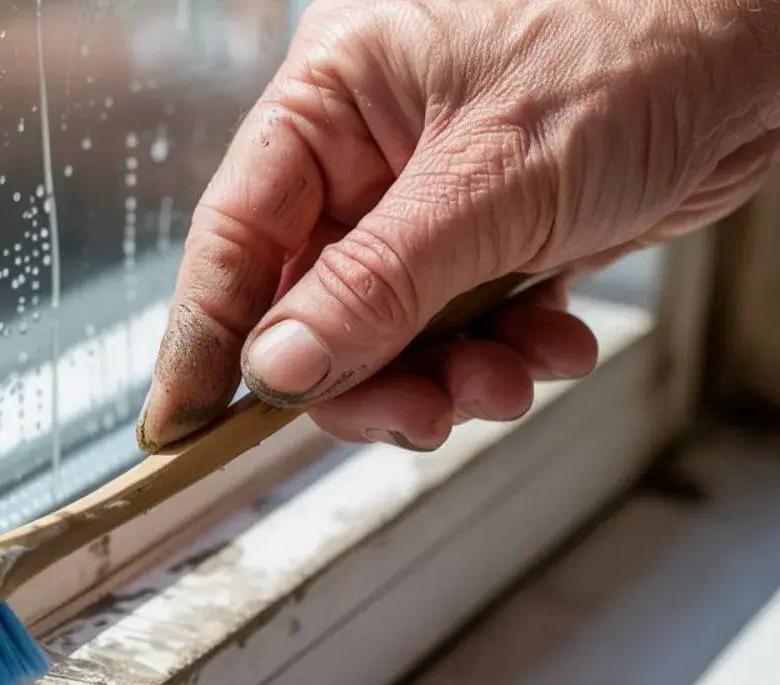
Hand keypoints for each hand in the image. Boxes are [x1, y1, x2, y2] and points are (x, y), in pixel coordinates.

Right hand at [138, 0, 779, 450]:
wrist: (766, 34)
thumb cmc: (637, 41)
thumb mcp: (490, 180)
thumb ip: (375, 283)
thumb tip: (279, 368)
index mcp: (331, 100)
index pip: (235, 235)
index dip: (203, 340)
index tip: (180, 428)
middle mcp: (368, 152)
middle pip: (311, 302)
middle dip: (365, 375)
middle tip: (414, 416)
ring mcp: (431, 196)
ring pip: (388, 329)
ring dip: (444, 376)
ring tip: (507, 378)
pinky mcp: (492, 233)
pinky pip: (460, 325)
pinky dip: (503, 355)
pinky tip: (552, 346)